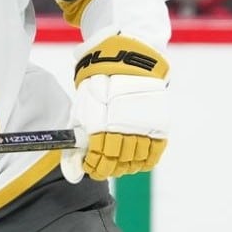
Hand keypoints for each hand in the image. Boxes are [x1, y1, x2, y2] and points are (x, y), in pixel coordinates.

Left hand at [61, 35, 168, 182]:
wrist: (126, 59)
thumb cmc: (99, 83)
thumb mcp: (82, 108)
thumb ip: (77, 140)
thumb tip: (73, 173)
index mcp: (100, 121)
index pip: (98, 157)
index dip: (94, 167)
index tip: (91, 168)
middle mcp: (122, 126)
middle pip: (118, 161)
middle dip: (108, 168)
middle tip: (104, 167)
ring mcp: (143, 125)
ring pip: (136, 159)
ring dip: (126, 166)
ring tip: (119, 163)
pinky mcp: (158, 123)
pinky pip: (155, 152)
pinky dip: (146, 161)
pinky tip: (138, 161)